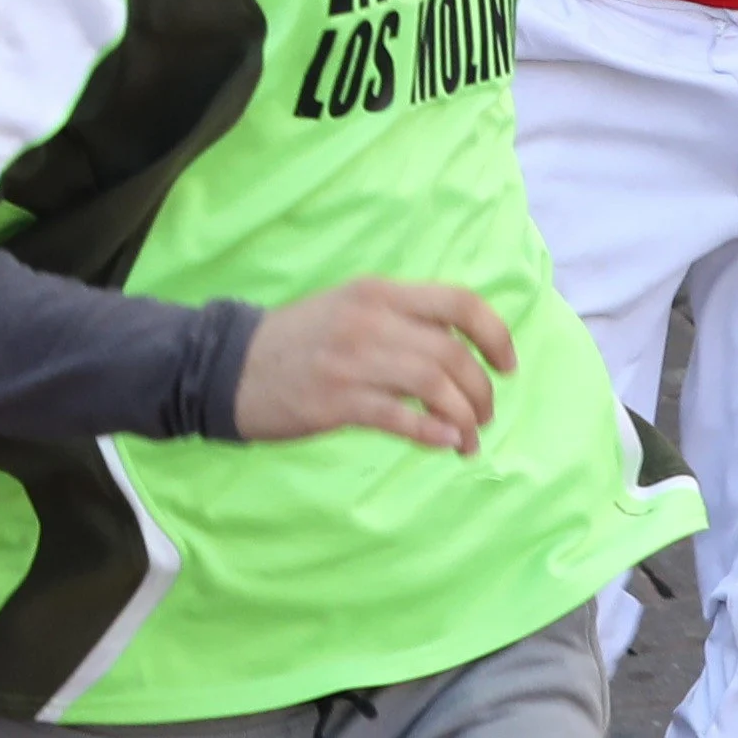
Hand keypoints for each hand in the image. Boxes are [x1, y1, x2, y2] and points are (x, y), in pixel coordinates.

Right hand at [235, 278, 516, 451]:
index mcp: (379, 293)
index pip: (459, 302)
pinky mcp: (335, 401)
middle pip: (453, 353)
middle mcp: (369, 320)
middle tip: (483, 416)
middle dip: (481, 391)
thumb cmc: (299, 340)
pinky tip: (444, 444)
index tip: (507, 367)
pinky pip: (400, 418)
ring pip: (434, 385)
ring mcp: (352, 360)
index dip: (496, 335)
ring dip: (464, 417)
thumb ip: (403, 319)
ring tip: (467, 438)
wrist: (230, 365)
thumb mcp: (351, 308)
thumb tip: (463, 349)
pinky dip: (432, 433)